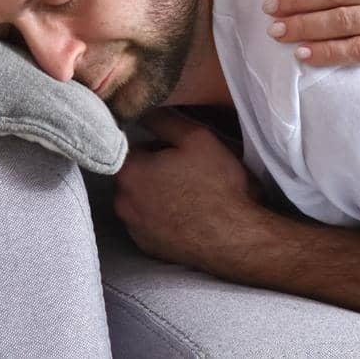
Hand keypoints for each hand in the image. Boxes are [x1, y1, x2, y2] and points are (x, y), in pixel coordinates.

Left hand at [112, 110, 266, 270]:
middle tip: (187, 170)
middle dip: (155, 169)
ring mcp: (134, 228)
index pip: (130, 146)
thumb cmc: (217, 185)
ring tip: (190, 194)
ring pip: (141, 199)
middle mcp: (123, 202)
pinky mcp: (147, 248)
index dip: (155, 144)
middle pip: (135, 174)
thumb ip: (164, 120)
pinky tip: (188, 214)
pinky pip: (149, 223)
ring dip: (158, 194)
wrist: (235, 237)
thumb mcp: (196, 138)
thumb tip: (145, 110)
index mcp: (130, 171)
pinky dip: (163, 216)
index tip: (176, 151)